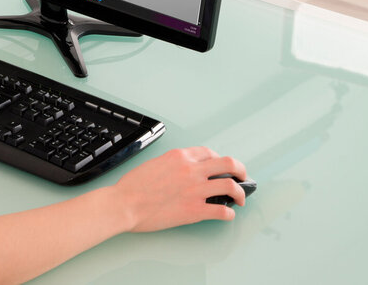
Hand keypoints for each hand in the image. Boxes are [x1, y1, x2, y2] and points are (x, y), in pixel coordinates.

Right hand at [113, 147, 247, 232]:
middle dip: (240, 170)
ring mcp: (195, 190)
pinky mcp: (195, 210)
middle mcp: (191, 170)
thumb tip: (182, 170)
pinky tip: (227, 215)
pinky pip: (222, 211)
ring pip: (231, 186)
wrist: (124, 204)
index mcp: (179, 157)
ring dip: (240, 193)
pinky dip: (229, 214)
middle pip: (228, 164)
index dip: (218, 159)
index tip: (221, 166)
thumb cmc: (132, 187)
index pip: (208, 152)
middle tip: (242, 177)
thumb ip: (172, 164)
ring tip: (240, 198)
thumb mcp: (153, 164)